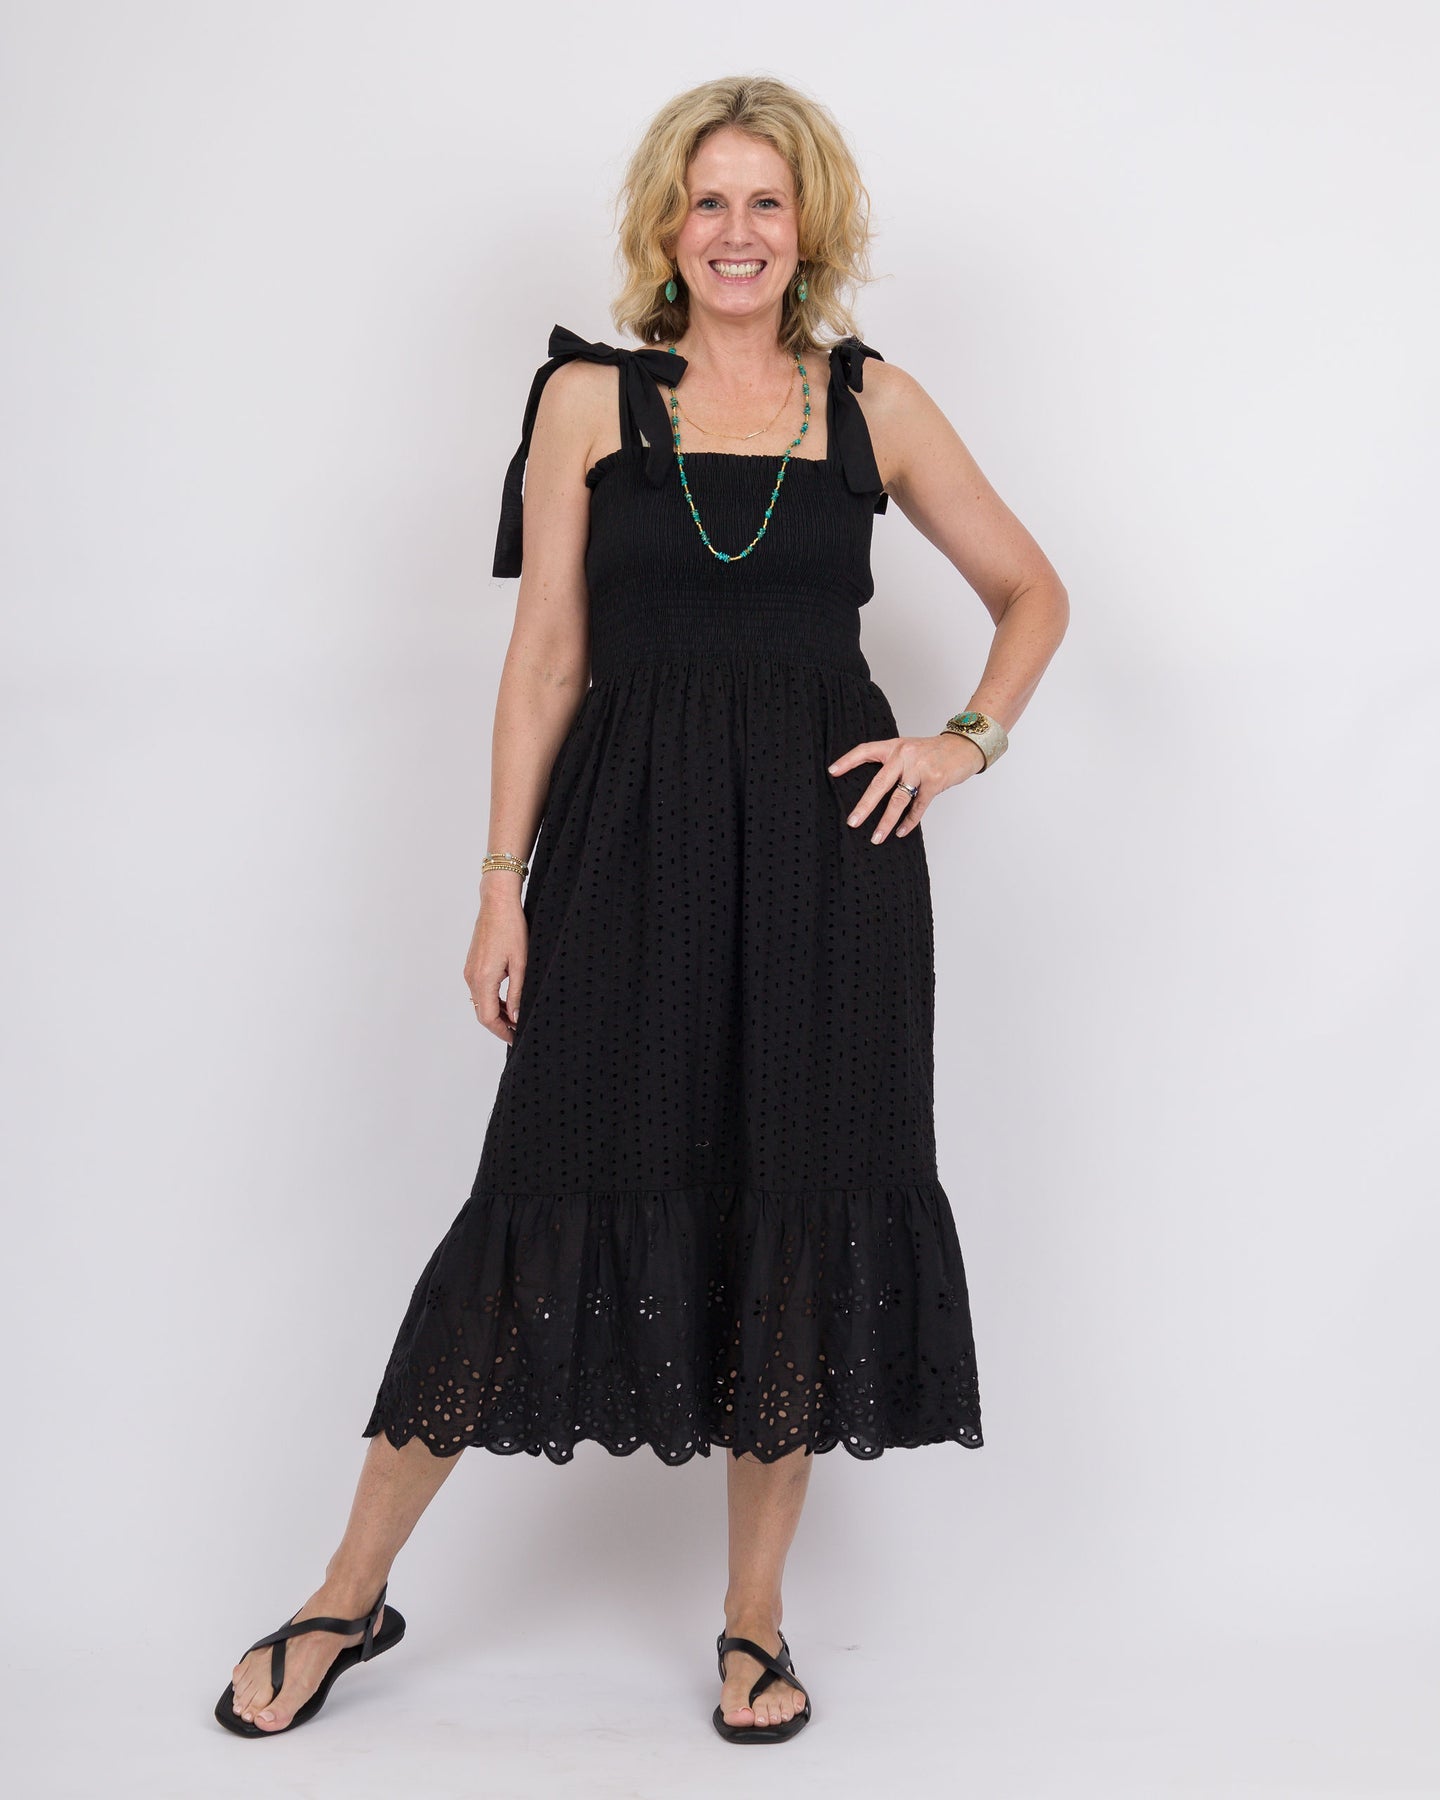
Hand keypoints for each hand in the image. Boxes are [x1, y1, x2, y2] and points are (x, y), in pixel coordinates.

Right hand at [464, 891, 527, 1041]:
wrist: (497, 903)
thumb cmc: (512, 928)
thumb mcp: (521, 963)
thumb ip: (517, 993)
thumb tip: (516, 1017)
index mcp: (483, 978)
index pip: (488, 1017)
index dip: (501, 1031)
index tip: (515, 1038)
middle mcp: (472, 977)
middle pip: (481, 1013)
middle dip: (499, 1025)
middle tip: (518, 1032)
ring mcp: (469, 971)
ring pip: (480, 1002)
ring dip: (496, 1013)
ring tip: (516, 1018)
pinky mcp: (472, 965)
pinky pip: (479, 990)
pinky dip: (492, 1000)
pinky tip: (507, 1001)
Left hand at [827, 732, 984, 843]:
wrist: (965, 746)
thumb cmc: (935, 751)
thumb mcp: (910, 749)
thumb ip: (893, 762)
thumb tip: (874, 789)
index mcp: (895, 746)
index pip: (866, 750)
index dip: (848, 761)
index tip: (832, 771)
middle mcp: (904, 755)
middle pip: (879, 783)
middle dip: (864, 806)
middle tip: (852, 821)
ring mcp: (920, 769)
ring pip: (898, 800)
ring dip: (887, 822)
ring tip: (876, 837)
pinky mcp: (934, 781)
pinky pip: (918, 806)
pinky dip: (909, 821)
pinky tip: (901, 832)